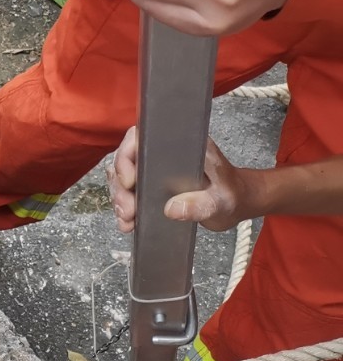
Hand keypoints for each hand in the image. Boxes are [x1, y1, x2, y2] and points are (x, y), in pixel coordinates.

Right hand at [108, 127, 251, 233]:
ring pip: (124, 177)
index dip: (127, 156)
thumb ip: (200, 204)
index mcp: (183, 144)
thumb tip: (171, 208)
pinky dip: (125, 207)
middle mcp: (166, 151)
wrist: (239, 203)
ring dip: (120, 198)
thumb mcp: (220, 202)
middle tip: (127, 210)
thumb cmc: (234, 195)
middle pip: (128, 159)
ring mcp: (157, 168)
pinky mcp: (153, 185)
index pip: (142, 137)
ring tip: (127, 220)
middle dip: (121, 186)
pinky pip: (130, 192)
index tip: (130, 181)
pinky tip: (128, 223)